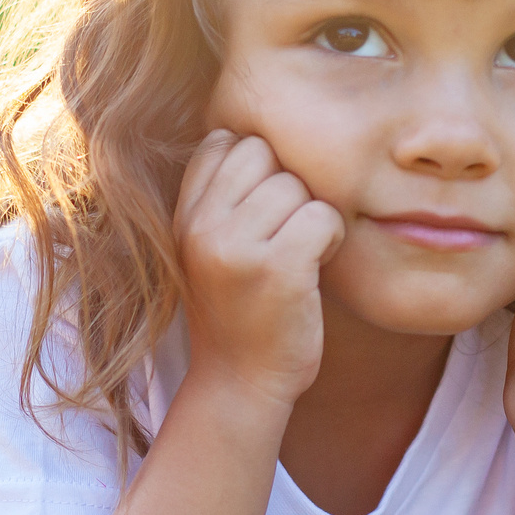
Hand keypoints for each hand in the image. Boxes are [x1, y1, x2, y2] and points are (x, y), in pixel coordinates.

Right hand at [174, 130, 346, 408]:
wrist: (240, 383)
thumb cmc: (239, 309)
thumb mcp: (210, 246)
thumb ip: (222, 194)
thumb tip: (257, 130)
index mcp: (183, 216)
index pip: (224, 142)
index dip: (256, 169)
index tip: (262, 213)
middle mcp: (201, 227)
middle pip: (265, 153)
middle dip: (286, 188)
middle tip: (284, 235)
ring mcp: (236, 248)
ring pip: (297, 184)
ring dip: (311, 217)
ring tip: (298, 257)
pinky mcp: (276, 270)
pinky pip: (323, 216)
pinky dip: (331, 240)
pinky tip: (315, 268)